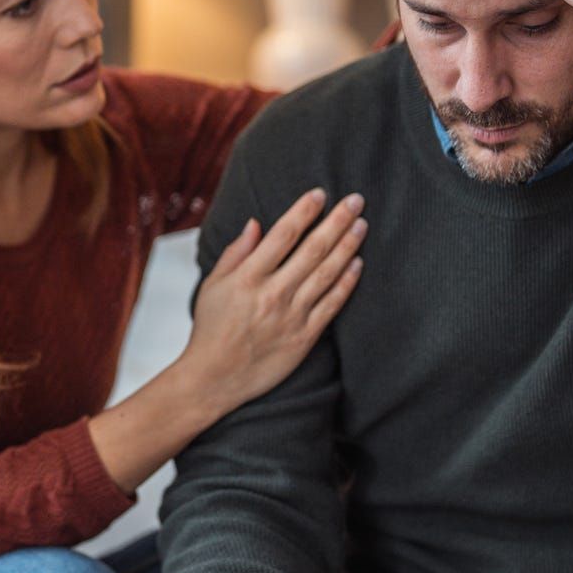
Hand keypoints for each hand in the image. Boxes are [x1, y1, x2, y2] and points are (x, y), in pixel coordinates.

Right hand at [184, 187, 365, 415]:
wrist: (214, 378)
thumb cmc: (211, 329)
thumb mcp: (212, 286)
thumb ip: (235, 253)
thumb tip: (257, 224)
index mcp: (247, 277)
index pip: (283, 235)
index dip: (304, 211)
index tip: (320, 193)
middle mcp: (272, 293)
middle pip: (312, 249)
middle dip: (337, 221)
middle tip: (356, 200)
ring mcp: (291, 316)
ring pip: (327, 274)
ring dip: (348, 246)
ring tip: (362, 224)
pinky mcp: (304, 337)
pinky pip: (332, 305)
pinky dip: (347, 283)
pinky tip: (358, 263)